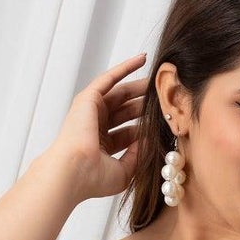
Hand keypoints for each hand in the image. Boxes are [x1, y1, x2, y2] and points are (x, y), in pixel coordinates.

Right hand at [45, 52, 150, 201]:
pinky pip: (109, 78)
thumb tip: (152, 141)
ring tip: (159, 77)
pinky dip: (124, 67)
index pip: (128, 133)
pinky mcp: (88, 99)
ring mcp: (90, 112)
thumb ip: (139, 156)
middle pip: (126, 110)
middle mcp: (95, 127)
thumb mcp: (125, 171)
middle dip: (145, 102)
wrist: (75, 172)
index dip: (146, 127)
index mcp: (101, 145)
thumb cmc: (93, 179)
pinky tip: (142, 59)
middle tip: (164, 95)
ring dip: (139, 85)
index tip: (165, 121)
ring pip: (120, 92)